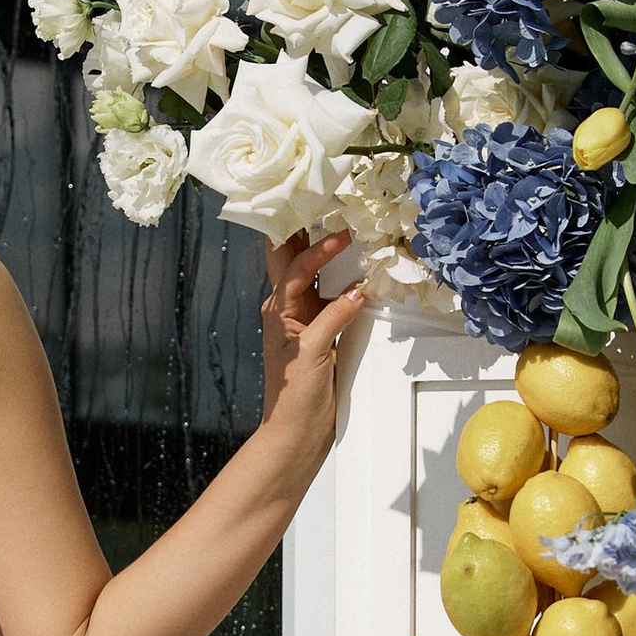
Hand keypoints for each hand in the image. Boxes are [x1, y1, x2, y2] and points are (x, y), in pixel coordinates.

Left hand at [260, 229, 362, 459]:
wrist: (296, 433)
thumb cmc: (295, 397)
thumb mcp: (313, 353)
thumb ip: (333, 319)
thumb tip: (358, 290)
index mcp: (277, 311)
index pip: (295, 267)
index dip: (316, 248)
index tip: (342, 235)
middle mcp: (286, 310)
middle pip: (289, 260)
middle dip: (299, 230)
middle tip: (316, 203)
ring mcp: (303, 320)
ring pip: (308, 275)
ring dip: (319, 250)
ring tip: (336, 224)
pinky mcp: (319, 333)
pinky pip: (329, 297)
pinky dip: (340, 280)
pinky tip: (357, 272)